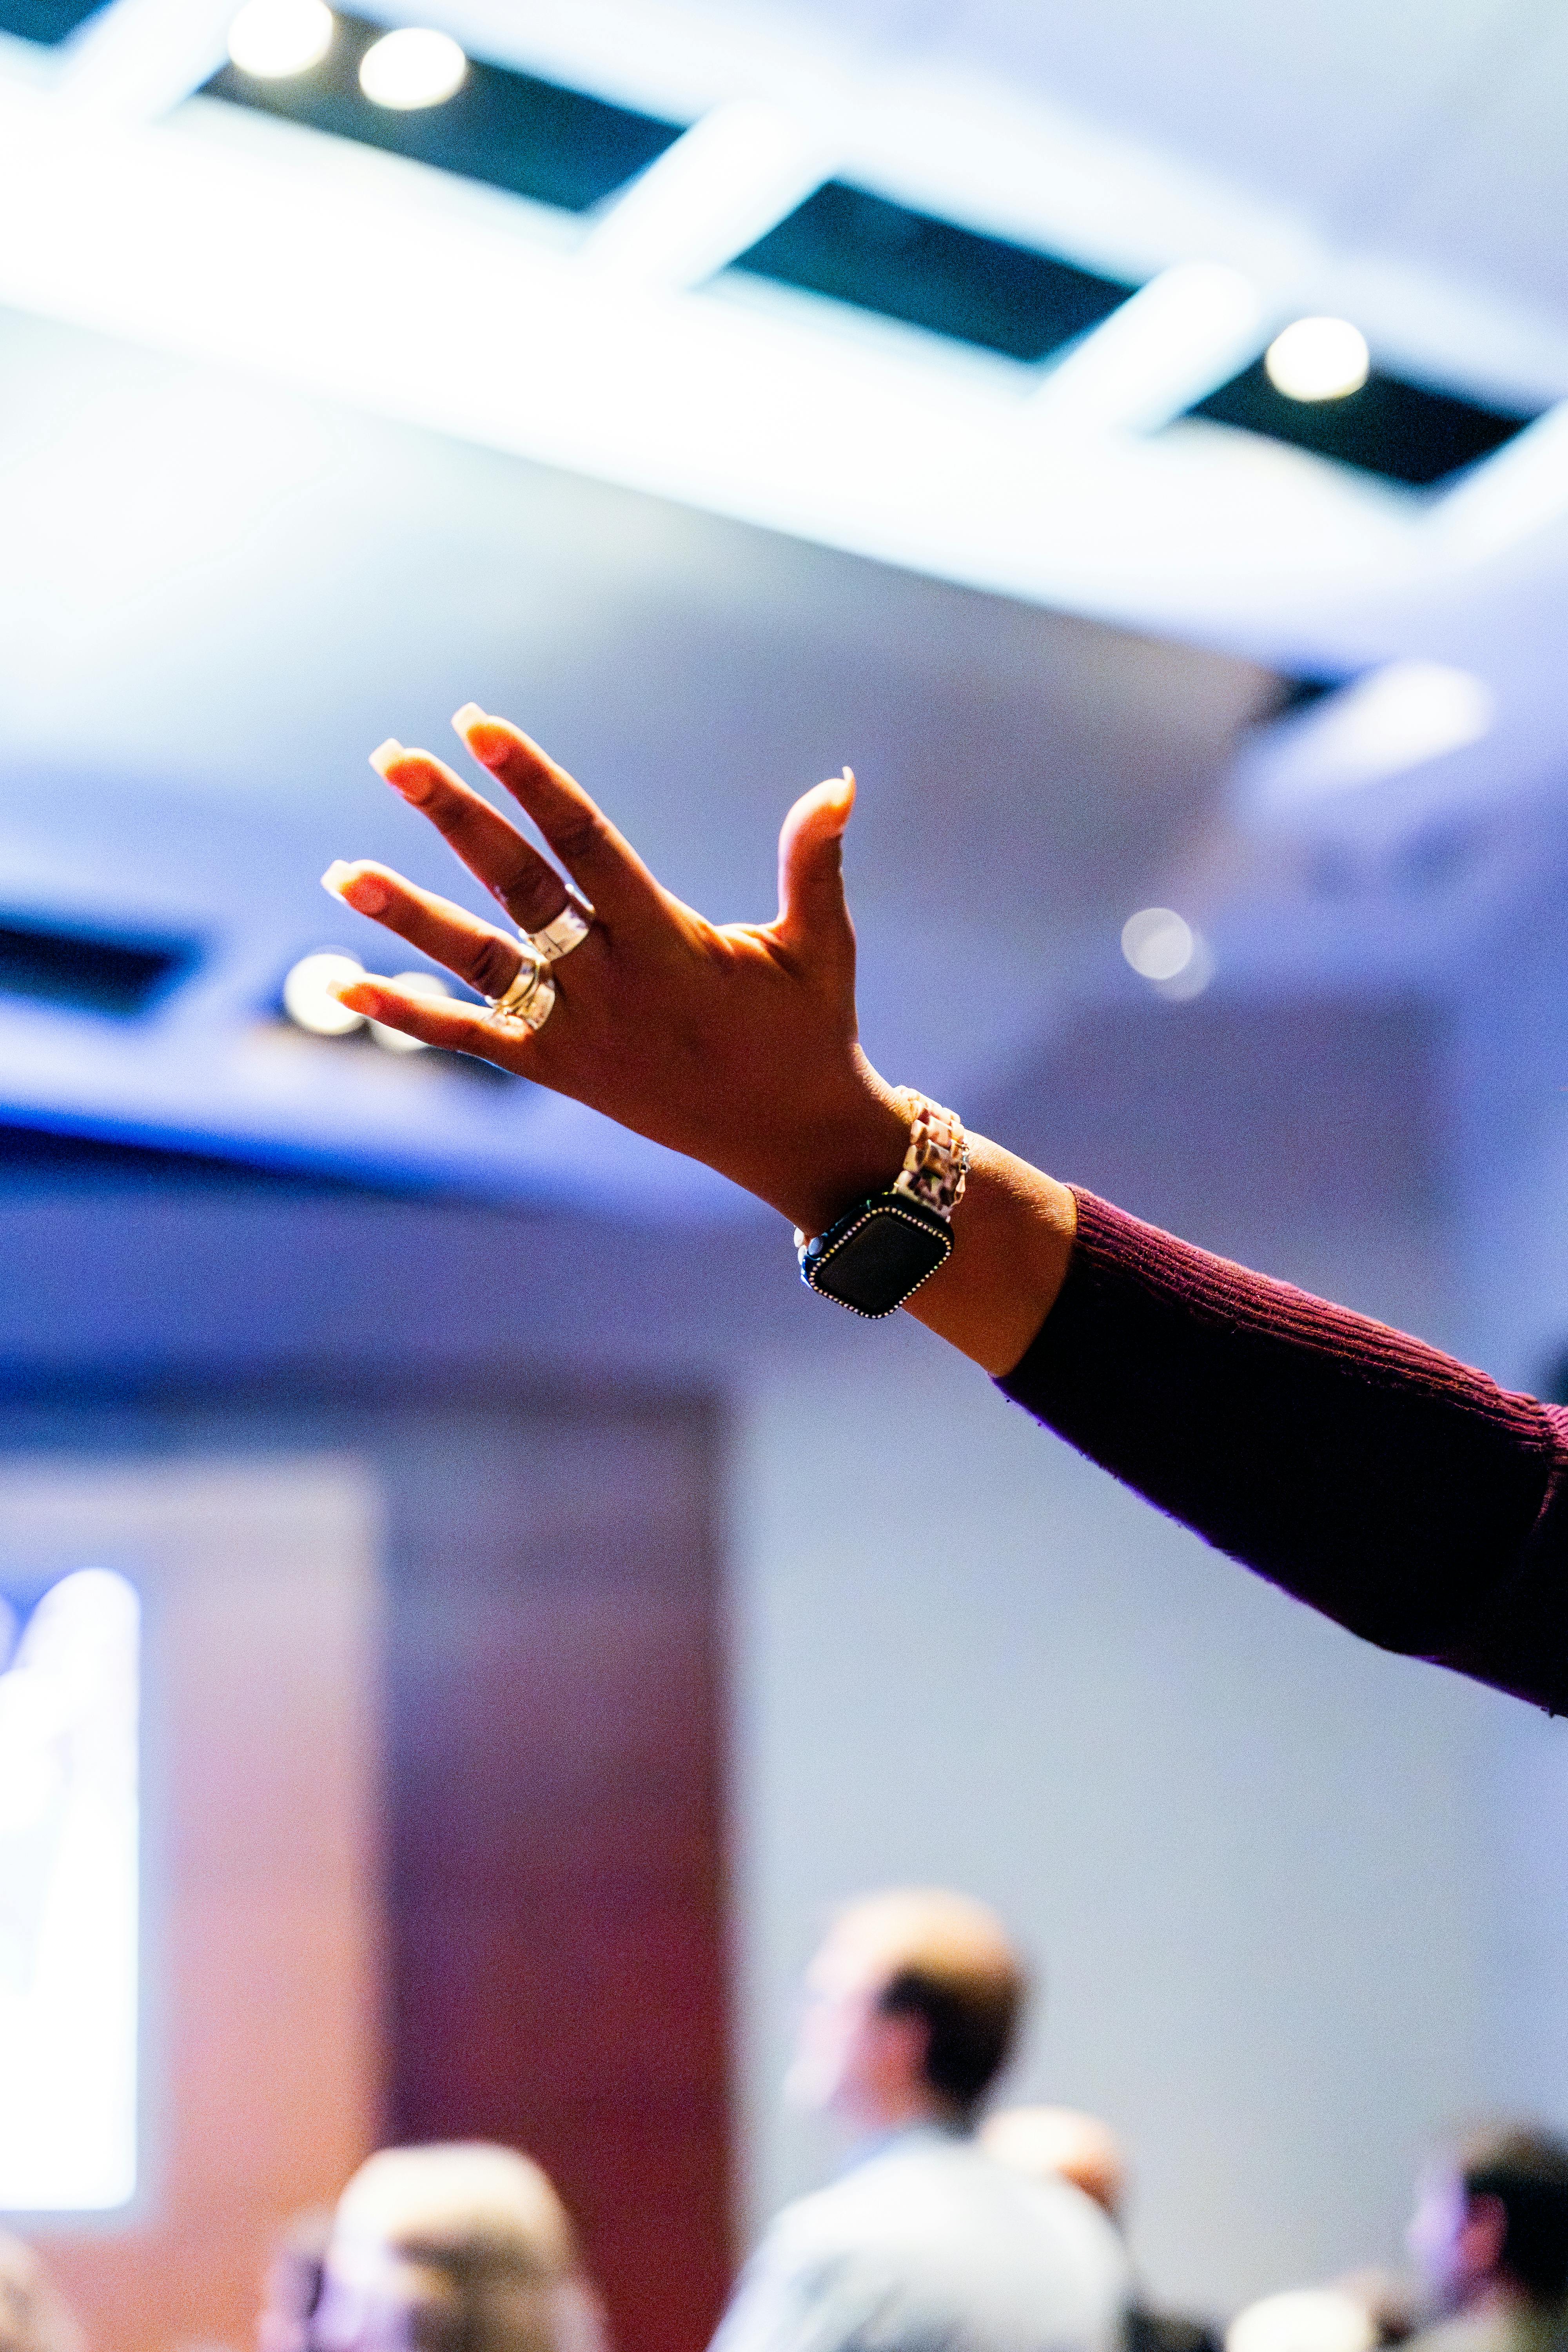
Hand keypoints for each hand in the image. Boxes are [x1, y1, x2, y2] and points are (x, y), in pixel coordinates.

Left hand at [324, 705, 911, 1235]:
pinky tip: (342, 984)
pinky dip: (405, 1012)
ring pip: (476, 961)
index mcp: (668, 941)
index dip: (531, 780)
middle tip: (393, 756)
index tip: (479, 726)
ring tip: (340, 872)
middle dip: (454, 815)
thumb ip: (813, 861)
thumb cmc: (810, 1030)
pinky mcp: (557, 1070)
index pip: (584, 841)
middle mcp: (610, 984)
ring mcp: (576, 1032)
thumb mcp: (820, 945)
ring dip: (406, 915)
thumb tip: (838, 781)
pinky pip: (470, 1038)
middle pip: (517, 885)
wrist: (792, 1141)